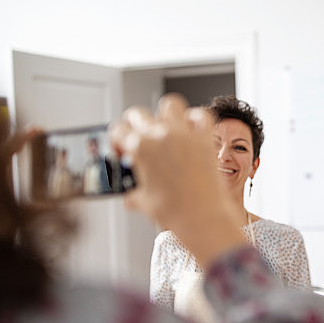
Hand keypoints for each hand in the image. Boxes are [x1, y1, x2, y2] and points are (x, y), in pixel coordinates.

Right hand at [110, 94, 245, 268]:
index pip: (119, 130)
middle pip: (138, 113)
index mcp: (140, 149)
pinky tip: (192, 130)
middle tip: (140, 137)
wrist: (204, 219)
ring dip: (165, 114)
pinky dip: (196, 119)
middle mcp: (160, 136)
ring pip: (170, 104)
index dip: (118, 139)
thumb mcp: (145, 203)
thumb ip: (134, 195)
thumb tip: (130, 197)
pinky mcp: (205, 139)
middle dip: (135, 124)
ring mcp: (184, 134)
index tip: (123, 148)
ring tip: (166, 129)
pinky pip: (201, 115)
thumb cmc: (176, 213)